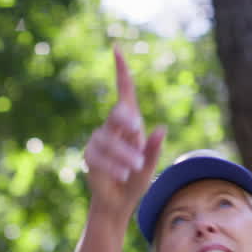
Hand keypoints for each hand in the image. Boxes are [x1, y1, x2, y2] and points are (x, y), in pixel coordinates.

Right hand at [83, 46, 165, 221]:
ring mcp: (99, 141)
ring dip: (124, 153)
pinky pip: (100, 156)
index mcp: (130, 124)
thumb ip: (154, 149)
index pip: (124, 92)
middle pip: (117, 114)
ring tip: (135, 167)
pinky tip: (123, 174)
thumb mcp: (149, 166)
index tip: (116, 49)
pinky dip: (113, 165)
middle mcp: (112, 127)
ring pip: (109, 139)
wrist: (119, 202)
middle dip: (127, 121)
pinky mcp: (90, 156)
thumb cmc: (136, 180)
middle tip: (137, 130)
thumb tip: (161, 128)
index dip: (121, 71)